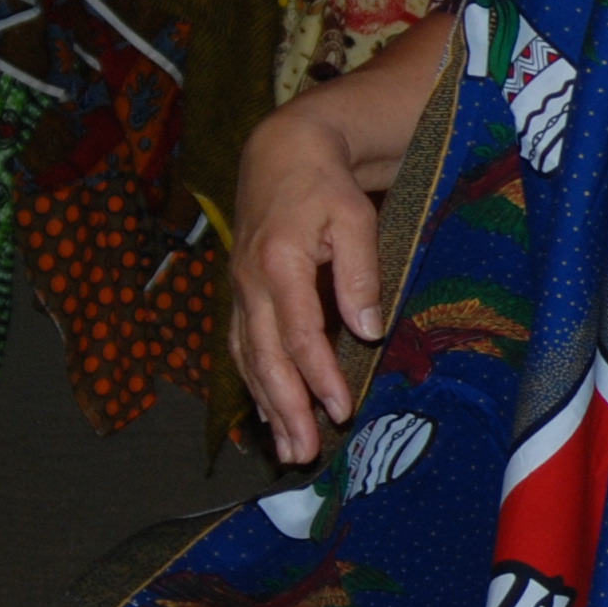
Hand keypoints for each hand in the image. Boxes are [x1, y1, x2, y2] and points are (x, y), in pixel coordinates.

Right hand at [228, 96, 381, 464]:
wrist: (281, 153)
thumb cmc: (324, 185)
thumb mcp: (355, 216)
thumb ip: (360, 274)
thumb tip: (367, 331)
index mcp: (278, 265)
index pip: (298, 334)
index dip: (318, 377)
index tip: (341, 409)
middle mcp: (250, 285)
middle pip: (265, 359)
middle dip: (286, 409)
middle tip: (306, 452)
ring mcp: (240, 292)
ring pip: (249, 360)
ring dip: (268, 407)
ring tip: (289, 449)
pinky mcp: (241, 295)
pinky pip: (243, 348)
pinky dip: (254, 384)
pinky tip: (268, 414)